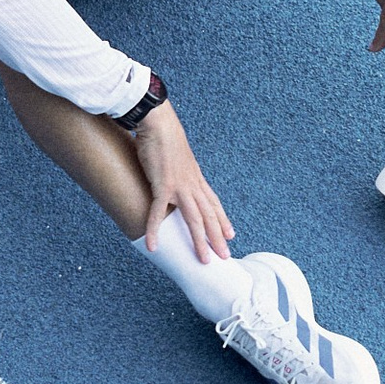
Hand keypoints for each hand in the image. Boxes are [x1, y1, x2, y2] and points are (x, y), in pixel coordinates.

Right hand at [133, 101, 236, 260]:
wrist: (159, 123)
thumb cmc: (165, 137)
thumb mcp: (178, 157)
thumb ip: (179, 169)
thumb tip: (174, 174)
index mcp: (196, 177)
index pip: (214, 203)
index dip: (223, 219)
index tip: (231, 234)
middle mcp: (192, 184)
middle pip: (209, 215)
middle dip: (218, 237)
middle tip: (225, 256)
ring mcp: (180, 186)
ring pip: (195, 219)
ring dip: (199, 241)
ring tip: (204, 260)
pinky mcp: (163, 185)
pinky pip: (159, 213)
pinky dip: (156, 230)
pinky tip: (153, 245)